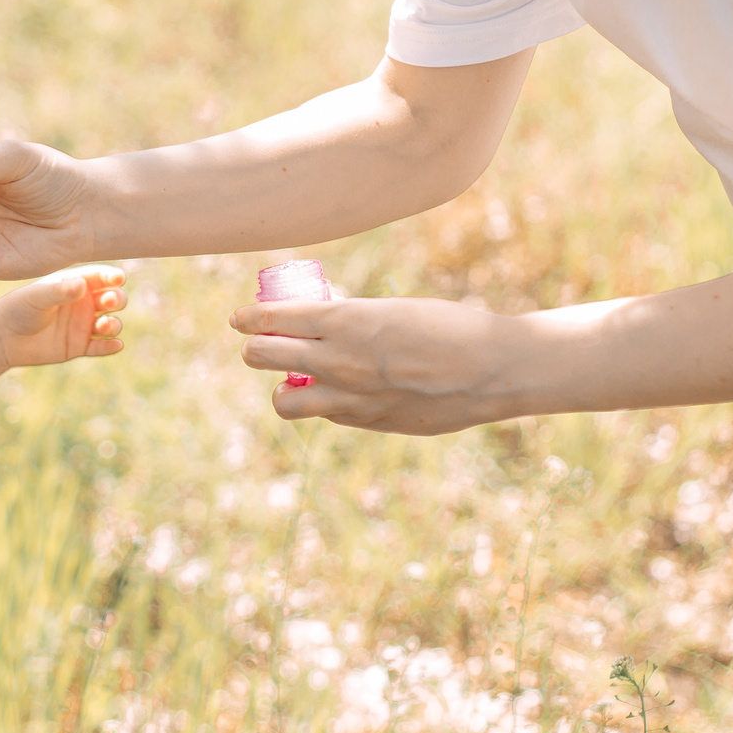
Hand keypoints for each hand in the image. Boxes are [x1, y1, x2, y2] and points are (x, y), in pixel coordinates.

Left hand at [0, 266, 128, 368]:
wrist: (2, 339)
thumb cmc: (17, 309)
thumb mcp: (37, 296)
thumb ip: (59, 290)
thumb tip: (83, 285)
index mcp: (73, 284)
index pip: (100, 276)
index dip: (112, 276)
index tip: (118, 278)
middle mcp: (82, 303)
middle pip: (113, 298)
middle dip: (117, 299)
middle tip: (109, 302)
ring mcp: (82, 325)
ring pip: (111, 323)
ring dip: (114, 324)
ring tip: (103, 326)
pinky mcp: (80, 346)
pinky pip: (102, 347)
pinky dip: (111, 346)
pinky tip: (115, 345)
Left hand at [229, 294, 521, 434]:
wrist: (491, 369)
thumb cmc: (449, 327)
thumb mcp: (392, 311)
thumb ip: (355, 323)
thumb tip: (324, 324)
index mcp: (346, 318)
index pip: (275, 318)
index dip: (251, 318)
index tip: (240, 318)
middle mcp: (340, 358)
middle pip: (266, 356)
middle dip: (255, 349)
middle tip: (255, 346)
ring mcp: (351, 395)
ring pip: (285, 400)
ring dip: (280, 388)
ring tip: (289, 379)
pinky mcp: (368, 421)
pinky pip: (327, 415)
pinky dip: (324, 403)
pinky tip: (335, 393)